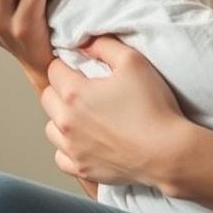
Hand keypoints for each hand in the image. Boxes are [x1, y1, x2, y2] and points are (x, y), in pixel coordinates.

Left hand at [41, 36, 194, 188]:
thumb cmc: (152, 107)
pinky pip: (60, 157)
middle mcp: (66, 121)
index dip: (67, 63)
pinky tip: (85, 140)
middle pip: (47, 97)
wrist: (166, 152)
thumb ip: (105, 46)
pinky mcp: (81, 168)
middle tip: (83, 88)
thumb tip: (85, 43)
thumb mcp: (133, 61)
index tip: (80, 66)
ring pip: (51, 128)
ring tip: (83, 115)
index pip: (53, 69)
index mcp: (74, 93)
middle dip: (60, 88)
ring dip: (61, 119)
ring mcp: (72, 148)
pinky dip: (68, 148)